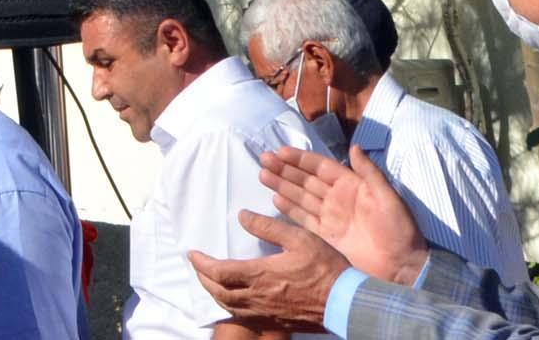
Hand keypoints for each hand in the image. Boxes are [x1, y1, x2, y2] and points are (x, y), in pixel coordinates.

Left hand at [188, 211, 350, 329]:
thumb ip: (267, 227)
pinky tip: (234, 300)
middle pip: (219, 291)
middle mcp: (258, 297)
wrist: (346, 302)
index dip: (201, 263)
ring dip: (214, 293)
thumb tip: (242, 216)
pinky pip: (245, 317)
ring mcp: (267, 312)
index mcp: (260, 275)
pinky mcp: (277, 322)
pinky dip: (231, 307)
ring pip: (230, 306)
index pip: (219, 272)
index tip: (192, 253)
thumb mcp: (298, 238)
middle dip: (203, 279)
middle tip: (197, 267)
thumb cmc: (325, 268)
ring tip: (210, 281)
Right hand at [264, 142, 429, 284]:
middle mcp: (338, 198)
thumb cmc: (398, 230)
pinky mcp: (326, 236)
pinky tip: (276, 200)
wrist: (402, 268)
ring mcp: (331, 218)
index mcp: (352, 186)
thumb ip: (369, 173)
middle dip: (286, 169)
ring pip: (301, 197)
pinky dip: (290, 210)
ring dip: (282, 185)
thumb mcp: (388, 198)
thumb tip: (354, 147)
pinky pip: (304, 219)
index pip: (322, 168)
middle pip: (306, 180)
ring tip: (263, 174)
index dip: (302, 159)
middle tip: (264, 159)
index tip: (282, 151)